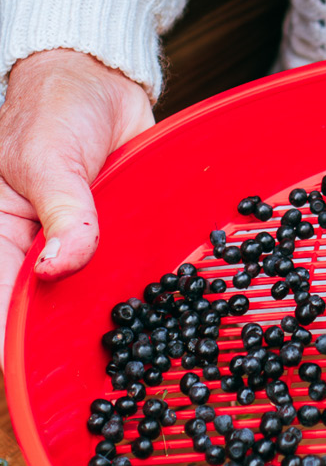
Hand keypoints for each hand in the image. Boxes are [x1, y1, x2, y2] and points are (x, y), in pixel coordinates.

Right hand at [0, 50, 153, 357]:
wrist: (99, 85)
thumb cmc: (54, 115)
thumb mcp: (49, 161)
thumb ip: (64, 215)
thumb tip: (58, 267)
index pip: (0, 306)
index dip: (11, 344)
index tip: (33, 375)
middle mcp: (34, 254)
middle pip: (43, 315)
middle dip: (64, 345)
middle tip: (98, 380)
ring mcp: (77, 250)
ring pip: (88, 301)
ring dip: (107, 325)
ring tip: (137, 366)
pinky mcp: (114, 241)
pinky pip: (125, 276)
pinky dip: (140, 295)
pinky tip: (169, 321)